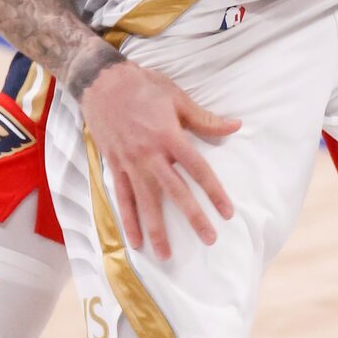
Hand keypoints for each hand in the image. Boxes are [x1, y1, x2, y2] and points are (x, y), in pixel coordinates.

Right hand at [80, 63, 239, 259]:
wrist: (102, 82)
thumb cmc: (143, 86)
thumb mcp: (178, 98)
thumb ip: (205, 119)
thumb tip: (235, 127)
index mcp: (169, 136)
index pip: (198, 170)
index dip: (214, 192)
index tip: (227, 213)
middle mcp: (150, 154)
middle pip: (175, 192)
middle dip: (193, 217)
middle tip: (208, 239)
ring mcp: (130, 163)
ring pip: (145, 202)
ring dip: (156, 230)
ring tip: (166, 255)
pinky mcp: (114, 166)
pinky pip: (122, 198)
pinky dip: (128, 220)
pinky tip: (134, 241)